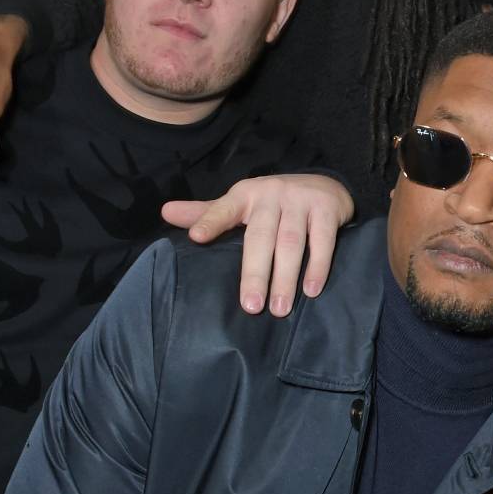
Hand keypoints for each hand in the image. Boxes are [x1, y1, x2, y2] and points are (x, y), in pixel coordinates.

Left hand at [160, 173, 354, 314]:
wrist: (325, 185)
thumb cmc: (275, 203)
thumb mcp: (241, 203)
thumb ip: (208, 213)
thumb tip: (165, 212)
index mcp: (245, 195)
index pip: (224, 208)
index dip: (209, 221)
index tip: (196, 239)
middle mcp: (271, 194)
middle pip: (260, 237)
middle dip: (255, 273)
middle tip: (251, 308)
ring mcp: (300, 201)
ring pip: (290, 242)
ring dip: (285, 277)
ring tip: (279, 308)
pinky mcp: (327, 209)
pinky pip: (322, 241)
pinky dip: (317, 266)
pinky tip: (310, 290)